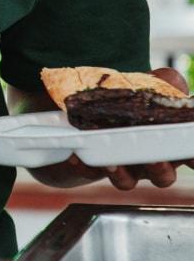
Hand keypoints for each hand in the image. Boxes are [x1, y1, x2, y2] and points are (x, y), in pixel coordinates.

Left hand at [31, 66, 191, 191]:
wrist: (80, 113)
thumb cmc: (124, 101)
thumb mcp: (144, 86)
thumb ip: (162, 82)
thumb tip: (173, 78)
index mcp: (164, 141)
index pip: (186, 154)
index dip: (191, 156)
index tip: (192, 154)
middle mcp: (146, 160)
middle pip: (162, 176)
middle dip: (160, 170)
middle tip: (155, 160)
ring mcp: (120, 166)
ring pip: (126, 181)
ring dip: (122, 175)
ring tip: (113, 163)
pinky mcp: (90, 166)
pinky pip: (89, 172)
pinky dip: (85, 166)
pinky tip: (77, 157)